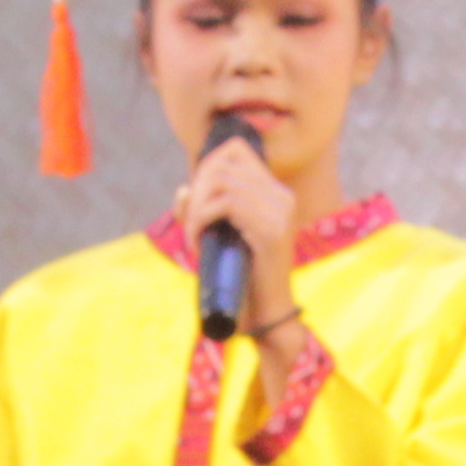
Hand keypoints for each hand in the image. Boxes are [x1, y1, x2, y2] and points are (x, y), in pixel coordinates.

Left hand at [179, 128, 302, 336]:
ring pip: (221, 183)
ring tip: (193, 236)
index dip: (206, 164)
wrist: (266, 316)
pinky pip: (225, 206)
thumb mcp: (220, 237)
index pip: (236, 149)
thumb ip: (201, 211)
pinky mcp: (270, 232)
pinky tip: (198, 244)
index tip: (196, 197)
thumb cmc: (241, 279)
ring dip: (195, 209)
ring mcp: (280, 213)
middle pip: (223, 164)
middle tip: (190, 224)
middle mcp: (283, 197)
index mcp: (276, 193)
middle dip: (195, 190)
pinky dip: (200, 221)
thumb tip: (182, 190)